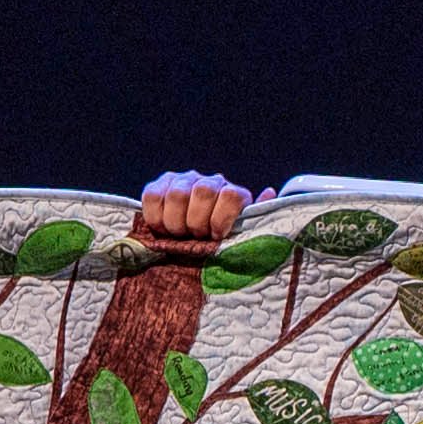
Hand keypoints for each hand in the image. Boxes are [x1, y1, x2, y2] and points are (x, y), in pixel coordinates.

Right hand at [131, 171, 250, 247]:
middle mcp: (208, 181)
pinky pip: (152, 196)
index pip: (231, 195)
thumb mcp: (240, 237)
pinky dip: (156, 216)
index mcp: (232, 193)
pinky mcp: (157, 186)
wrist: (189, 237)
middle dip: (197, 222)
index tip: (217, 236)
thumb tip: (270, 192)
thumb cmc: (218, 242)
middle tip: (195, 237)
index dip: (222, 219)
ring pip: (177, 194)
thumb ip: (255, 219)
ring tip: (179, 235)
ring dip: (176, 222)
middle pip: (203, 191)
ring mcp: (182, 181)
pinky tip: (162, 228)